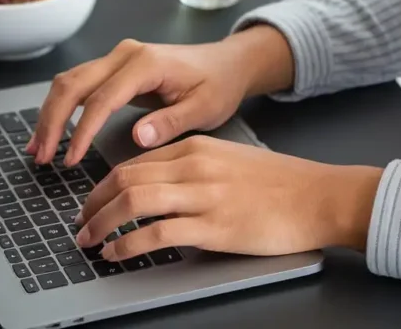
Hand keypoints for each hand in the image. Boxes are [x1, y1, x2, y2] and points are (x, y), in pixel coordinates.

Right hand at [30, 25, 294, 165]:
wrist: (227, 64)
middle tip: (42, 158)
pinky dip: (61, 108)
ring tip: (38, 150)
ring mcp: (116, 58)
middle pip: (73, 84)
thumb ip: (171, 122)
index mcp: (146, 64)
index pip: (102, 99)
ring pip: (69, 82)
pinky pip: (78, 85)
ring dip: (50, 115)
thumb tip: (138, 137)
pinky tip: (51, 134)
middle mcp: (124, 55)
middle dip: (52, 121)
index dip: (82, 131)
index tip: (71, 160)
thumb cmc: (218, 85)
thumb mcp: (205, 108)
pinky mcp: (113, 68)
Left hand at [73, 135, 383, 260]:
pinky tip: (117, 253)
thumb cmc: (280, 183)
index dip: (103, 186)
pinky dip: (128, 244)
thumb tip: (156, 189)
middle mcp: (194, 165)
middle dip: (93, 205)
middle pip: (124, 178)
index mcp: (195, 147)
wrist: (319, 196)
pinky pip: (157, 233)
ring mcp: (204, 195)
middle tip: (80, 225)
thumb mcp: (228, 160)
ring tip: (89, 241)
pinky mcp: (215, 226)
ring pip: (133, 201)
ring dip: (102, 224)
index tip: (91, 204)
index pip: (133, 163)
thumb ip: (192, 169)